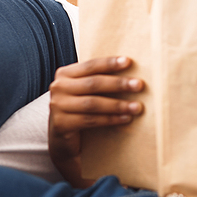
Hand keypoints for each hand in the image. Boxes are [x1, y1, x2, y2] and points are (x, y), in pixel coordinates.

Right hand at [48, 56, 144, 187]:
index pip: (91, 65)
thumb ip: (99, 79)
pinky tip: (125, 119)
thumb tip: (132, 73)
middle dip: (118, 84)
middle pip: (93, 84)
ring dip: (117, 105)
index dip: (110, 63)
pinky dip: (110, 119)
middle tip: (139, 85)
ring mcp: (57, 106)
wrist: (62, 134)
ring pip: (93, 103)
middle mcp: (59, 87)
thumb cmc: (80, 107)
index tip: (128, 62)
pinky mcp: (61, 124)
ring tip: (137, 107)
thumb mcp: (85, 90)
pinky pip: (91, 120)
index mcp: (65, 73)